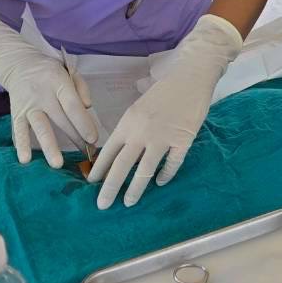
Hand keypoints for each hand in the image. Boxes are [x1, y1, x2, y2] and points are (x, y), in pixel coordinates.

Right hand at [0, 16, 96, 167]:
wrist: (20, 64)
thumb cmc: (50, 72)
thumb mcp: (69, 70)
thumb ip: (81, 87)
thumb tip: (88, 106)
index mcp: (59, 82)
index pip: (72, 105)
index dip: (83, 122)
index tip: (94, 139)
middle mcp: (43, 94)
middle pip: (60, 119)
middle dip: (75, 137)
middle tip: (87, 154)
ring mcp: (28, 105)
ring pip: (40, 127)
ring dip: (49, 146)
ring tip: (57, 164)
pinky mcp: (16, 113)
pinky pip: (19, 130)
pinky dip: (21, 145)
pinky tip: (26, 160)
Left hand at [90, 14, 241, 208]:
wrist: (191, 77)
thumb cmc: (164, 90)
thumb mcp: (139, 106)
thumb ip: (129, 127)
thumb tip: (117, 148)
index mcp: (128, 122)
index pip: (108, 151)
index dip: (99, 169)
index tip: (91, 184)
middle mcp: (142, 132)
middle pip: (122, 166)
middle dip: (110, 188)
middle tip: (101, 205)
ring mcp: (163, 137)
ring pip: (145, 170)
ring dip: (135, 189)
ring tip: (128, 203)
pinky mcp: (183, 140)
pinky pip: (172, 164)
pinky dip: (165, 175)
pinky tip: (160, 183)